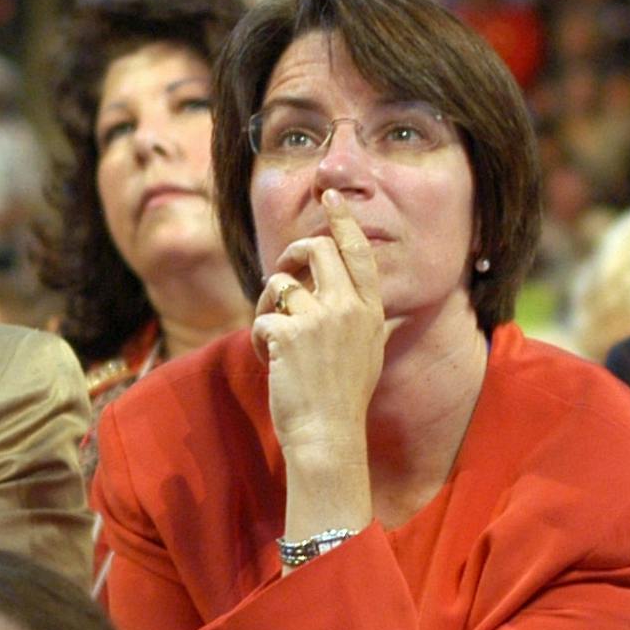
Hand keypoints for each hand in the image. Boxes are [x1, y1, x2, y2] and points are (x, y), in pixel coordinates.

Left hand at [248, 189, 385, 461]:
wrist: (328, 434)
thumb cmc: (343, 399)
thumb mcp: (368, 352)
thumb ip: (364, 320)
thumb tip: (364, 300)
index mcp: (370, 310)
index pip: (357, 252)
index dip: (342, 220)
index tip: (330, 195)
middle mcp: (348, 307)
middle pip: (315, 250)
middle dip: (291, 254)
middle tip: (283, 274)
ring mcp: (319, 319)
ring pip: (280, 283)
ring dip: (267, 306)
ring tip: (273, 337)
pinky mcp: (289, 333)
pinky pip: (262, 318)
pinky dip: (259, 339)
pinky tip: (271, 363)